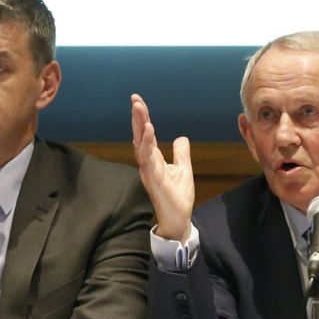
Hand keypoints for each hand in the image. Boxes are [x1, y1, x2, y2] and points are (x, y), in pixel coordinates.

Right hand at [131, 93, 194, 242]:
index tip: (138, 101)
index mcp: (153, 160)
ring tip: (140, 109)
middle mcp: (147, 163)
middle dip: (137, 118)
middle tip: (135, 99)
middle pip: (140, 136)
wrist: (179, 219)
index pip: (146, 135)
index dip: (142, 118)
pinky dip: (148, 143)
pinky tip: (150, 130)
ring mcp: (149, 171)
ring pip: (141, 144)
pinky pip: (148, 158)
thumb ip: (181, 153)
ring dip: (140, 126)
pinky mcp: (154, 179)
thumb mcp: (183, 169)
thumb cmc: (178, 196)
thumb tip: (180, 138)